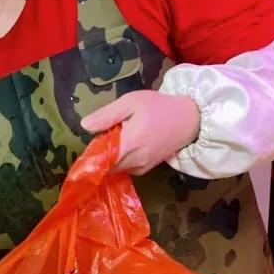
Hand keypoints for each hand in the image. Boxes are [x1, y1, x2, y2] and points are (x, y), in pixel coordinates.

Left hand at [82, 91, 200, 174]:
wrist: (188, 119)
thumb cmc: (159, 107)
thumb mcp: (131, 102)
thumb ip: (107, 115)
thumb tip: (84, 125)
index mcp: (129, 144)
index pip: (99, 158)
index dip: (91, 151)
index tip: (91, 139)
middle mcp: (134, 161)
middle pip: (105, 165)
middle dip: (101, 152)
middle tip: (106, 133)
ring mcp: (140, 168)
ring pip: (114, 168)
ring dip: (110, 156)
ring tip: (119, 137)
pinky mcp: (144, 170)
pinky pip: (124, 168)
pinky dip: (120, 160)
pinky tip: (127, 145)